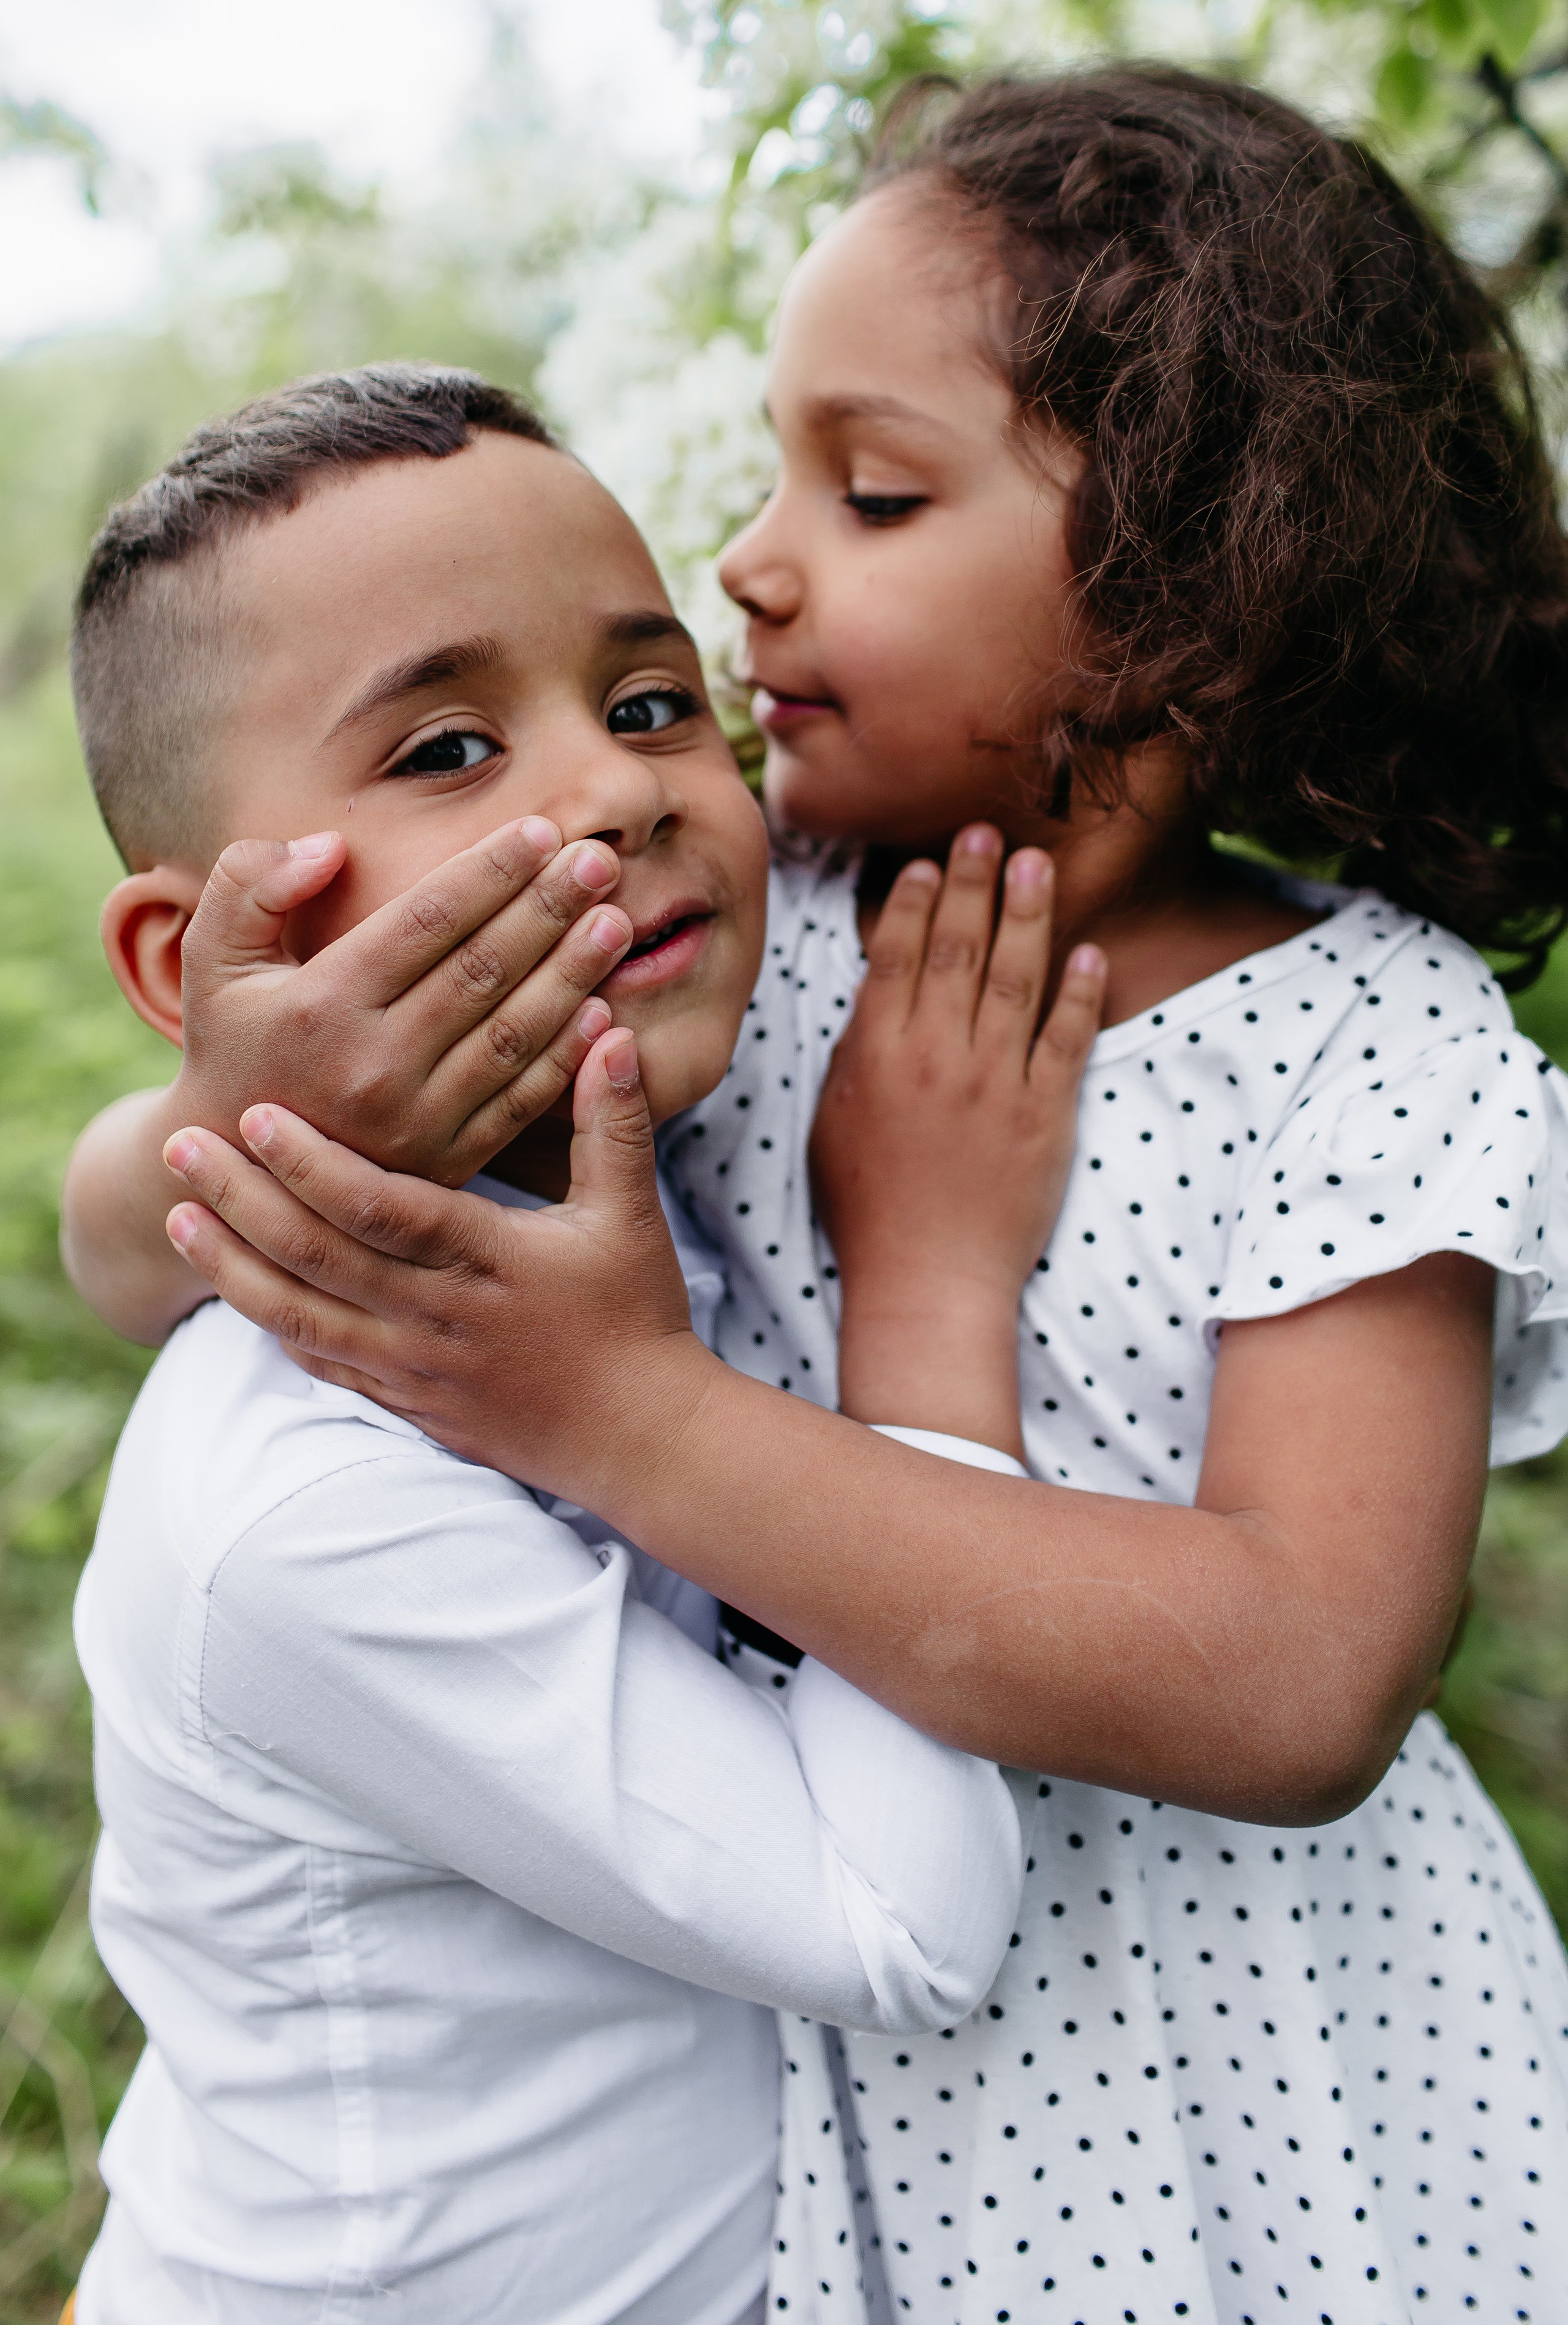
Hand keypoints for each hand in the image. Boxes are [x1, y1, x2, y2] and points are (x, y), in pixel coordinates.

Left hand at [159, 1029, 715, 1506]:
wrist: (634, 1434)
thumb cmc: (635, 1314)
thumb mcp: (631, 1214)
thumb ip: (613, 1121)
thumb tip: (610, 1033)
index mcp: (487, 1260)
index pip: (381, 1209)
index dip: (314, 1164)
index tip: (257, 1115)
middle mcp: (436, 1316)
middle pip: (316, 1257)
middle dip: (240, 1199)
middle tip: (180, 1144)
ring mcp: (412, 1367)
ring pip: (299, 1316)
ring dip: (230, 1264)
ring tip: (174, 1216)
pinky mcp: (405, 1402)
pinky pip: (319, 1362)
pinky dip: (270, 1322)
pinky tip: (231, 1283)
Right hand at [171, 817, 637, 1183]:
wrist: (245, 1174)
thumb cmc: (234, 1045)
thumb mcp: (210, 960)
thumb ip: (249, 886)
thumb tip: (330, 845)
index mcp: (322, 1005)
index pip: (427, 921)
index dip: (491, 871)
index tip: (543, 831)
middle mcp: (374, 1066)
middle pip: (484, 971)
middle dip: (550, 909)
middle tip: (601, 860)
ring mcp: (416, 1121)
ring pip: (514, 1035)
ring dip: (572, 975)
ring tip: (616, 923)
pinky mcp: (447, 1163)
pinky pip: (521, 1103)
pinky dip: (567, 1057)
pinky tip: (603, 1011)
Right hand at [810, 824, 1105, 1450]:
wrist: (927, 1278)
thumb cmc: (869, 1208)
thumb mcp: (836, 1121)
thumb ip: (858, 1052)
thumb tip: (876, 992)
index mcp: (878, 1055)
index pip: (897, 955)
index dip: (912, 901)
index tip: (925, 861)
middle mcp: (937, 1057)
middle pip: (957, 949)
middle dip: (971, 884)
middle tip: (985, 831)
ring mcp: (995, 1082)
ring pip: (1014, 978)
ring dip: (1026, 915)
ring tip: (1035, 864)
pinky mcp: (1045, 1113)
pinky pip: (1066, 1038)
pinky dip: (1080, 992)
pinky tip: (1090, 951)